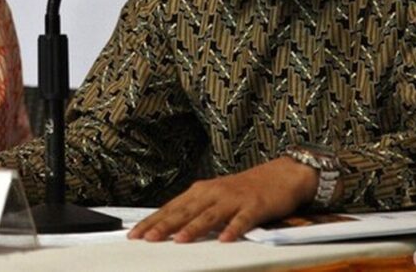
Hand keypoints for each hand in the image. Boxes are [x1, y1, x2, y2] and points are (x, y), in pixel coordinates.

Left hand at [128, 157, 318, 242]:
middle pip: (185, 211)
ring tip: (180, 240)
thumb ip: (194, 210)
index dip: (152, 220)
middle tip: (147, 238)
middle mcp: (213, 193)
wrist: (281, 175)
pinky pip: (242, 220)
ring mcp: (233, 199)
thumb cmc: (244, 189)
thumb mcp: (214, 196)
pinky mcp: (254, 206)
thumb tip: (168, 226)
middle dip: (165, 225)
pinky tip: (225, 239)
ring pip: (209, 215)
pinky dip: (233, 229)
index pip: (170, 208)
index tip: (134, 233)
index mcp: (201, 191)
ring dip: (194, 228)